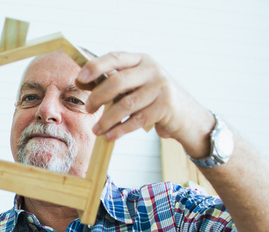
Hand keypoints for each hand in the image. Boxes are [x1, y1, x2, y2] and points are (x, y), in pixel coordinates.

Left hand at [76, 52, 214, 157]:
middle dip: (98, 97)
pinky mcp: (165, 107)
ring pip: (125, 105)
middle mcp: (153, 70)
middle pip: (117, 82)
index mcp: (142, 60)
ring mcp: (161, 88)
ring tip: (96, 130)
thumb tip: (82, 82)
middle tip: (88, 109)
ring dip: (106, 119)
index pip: (115, 58)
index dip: (95, 67)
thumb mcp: (139, 85)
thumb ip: (116, 83)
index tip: (80, 78)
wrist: (189, 117)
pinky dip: (120, 130)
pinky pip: (136, 120)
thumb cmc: (156, 101)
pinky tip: (110, 136)